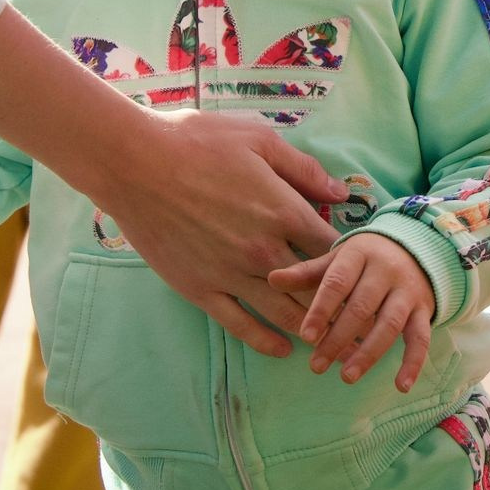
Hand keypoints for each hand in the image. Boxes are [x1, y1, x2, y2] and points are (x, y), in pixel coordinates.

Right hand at [89, 105, 347, 360]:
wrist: (133, 164)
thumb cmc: (196, 142)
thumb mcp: (259, 140)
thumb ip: (303, 169)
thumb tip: (341, 193)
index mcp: (283, 211)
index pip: (332, 247)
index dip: (348, 258)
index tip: (354, 264)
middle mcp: (263, 250)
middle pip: (315, 288)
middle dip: (338, 303)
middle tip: (356, 316)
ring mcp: (231, 274)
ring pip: (284, 313)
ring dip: (311, 328)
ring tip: (329, 340)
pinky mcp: (200, 288)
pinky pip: (239, 324)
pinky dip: (266, 341)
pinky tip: (283, 349)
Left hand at [268, 234, 433, 389]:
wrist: (414, 248)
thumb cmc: (363, 259)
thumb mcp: (336, 259)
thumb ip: (306, 273)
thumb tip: (272, 280)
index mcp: (359, 254)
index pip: (338, 282)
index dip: (321, 310)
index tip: (305, 337)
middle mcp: (386, 271)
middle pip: (362, 307)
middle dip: (338, 338)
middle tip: (316, 366)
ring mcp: (407, 292)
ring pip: (389, 325)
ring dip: (369, 353)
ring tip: (347, 377)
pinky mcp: (424, 310)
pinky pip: (421, 338)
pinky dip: (413, 363)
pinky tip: (401, 386)